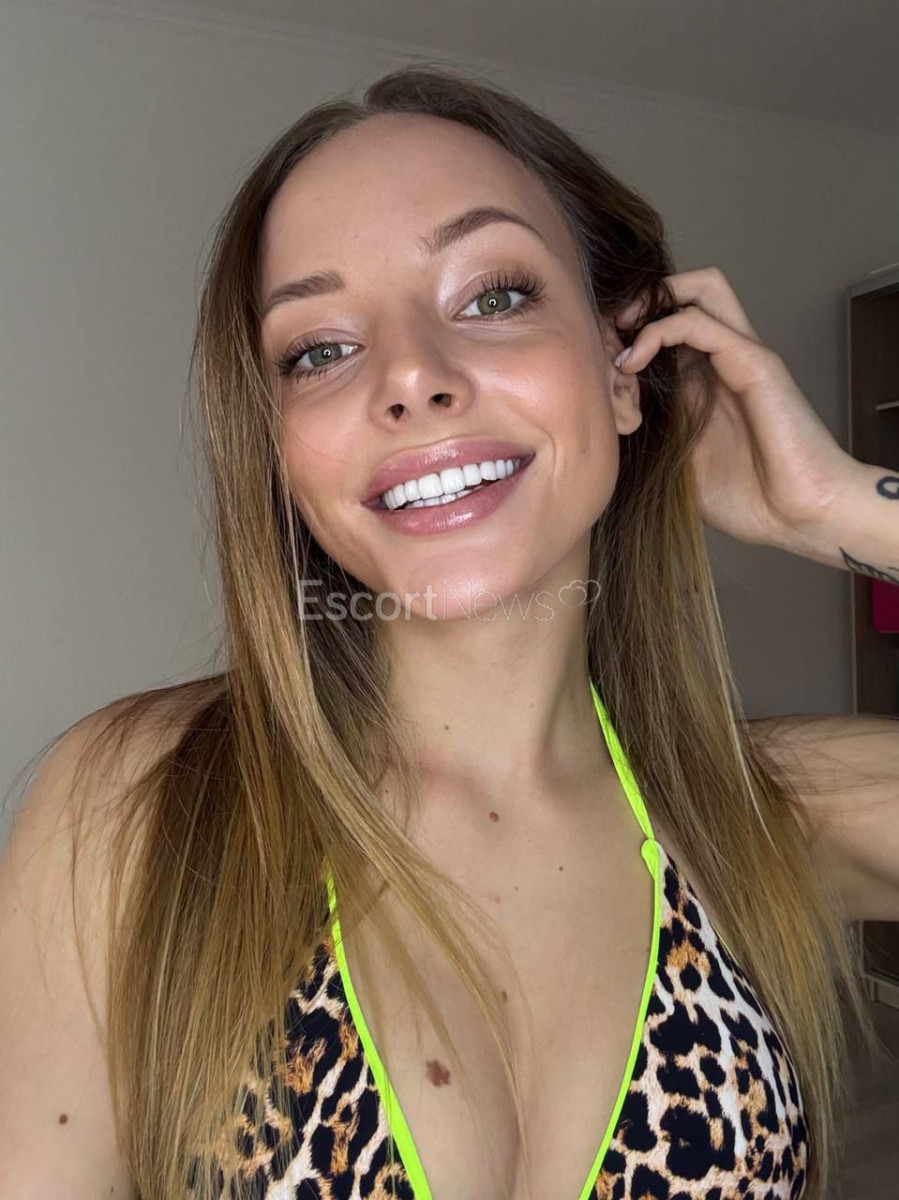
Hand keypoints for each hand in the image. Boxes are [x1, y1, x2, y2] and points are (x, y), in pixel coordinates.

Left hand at [614, 267, 858, 547]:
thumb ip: (645, 435)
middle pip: (685, 290)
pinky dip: (658, 330)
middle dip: (638, 300)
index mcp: (704, 379)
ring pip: (699, 287)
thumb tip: (597, 428)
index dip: (622, 329)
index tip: (589, 357)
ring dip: (650, 302)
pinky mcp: (754, 362)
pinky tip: (633, 362)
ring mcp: (741, 355)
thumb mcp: (673, 463)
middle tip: (605, 332)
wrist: (800, 515)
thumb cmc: (747, 498)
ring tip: (618, 335)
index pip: (665, 322)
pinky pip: (700, 321)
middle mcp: (723, 358)